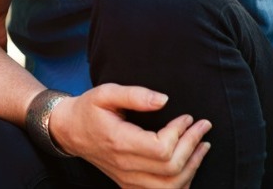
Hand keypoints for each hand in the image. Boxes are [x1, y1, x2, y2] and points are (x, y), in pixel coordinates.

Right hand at [53, 84, 211, 187]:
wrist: (69, 131)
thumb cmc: (88, 109)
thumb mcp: (105, 93)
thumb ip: (134, 95)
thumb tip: (164, 100)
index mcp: (119, 142)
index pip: (161, 149)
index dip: (180, 133)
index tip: (187, 116)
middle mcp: (124, 166)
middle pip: (171, 168)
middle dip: (192, 146)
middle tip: (202, 126)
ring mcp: (128, 179)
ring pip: (171, 185)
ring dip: (193, 166)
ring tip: (202, 145)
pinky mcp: (130, 185)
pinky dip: (183, 181)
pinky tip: (190, 164)